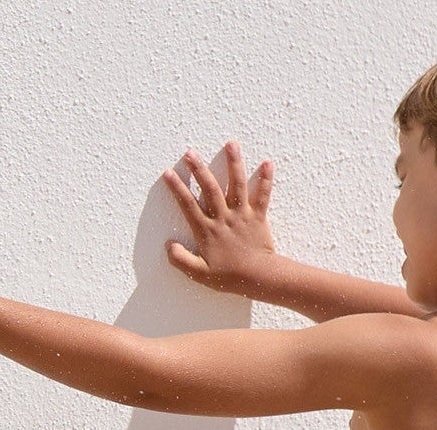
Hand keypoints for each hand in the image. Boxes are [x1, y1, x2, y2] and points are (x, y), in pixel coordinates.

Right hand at [162, 140, 276, 292]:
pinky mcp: (258, 217)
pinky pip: (262, 196)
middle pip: (210, 189)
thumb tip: (168, 245)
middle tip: (190, 152)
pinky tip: (267, 163)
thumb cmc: (229, 277)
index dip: (177, 189)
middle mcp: (223, 218)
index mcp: (207, 230)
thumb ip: (181, 260)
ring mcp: (242, 215)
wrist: (258, 278)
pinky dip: (266, 180)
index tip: (168, 173)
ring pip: (236, 185)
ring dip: (234, 163)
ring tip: (231, 144)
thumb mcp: (199, 274)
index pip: (188, 205)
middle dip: (199, 169)